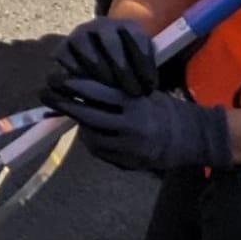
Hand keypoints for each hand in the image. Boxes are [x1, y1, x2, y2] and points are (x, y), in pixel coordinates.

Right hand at [48, 14, 161, 101]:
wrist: (95, 59)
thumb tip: (150, 86)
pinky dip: (82, 79)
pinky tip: (92, 91)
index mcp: (127, 26)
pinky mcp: (63, 48)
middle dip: (125, 73)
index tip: (150, 87)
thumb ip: (146, 68)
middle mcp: (102, 25)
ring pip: (92, 57)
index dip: (144, 65)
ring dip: (104, 78)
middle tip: (133, 93)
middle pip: (113, 46)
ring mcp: (80, 35)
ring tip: (113, 94)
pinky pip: (72, 65)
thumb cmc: (127, 66)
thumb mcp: (141, 62)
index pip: (137, 39)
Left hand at [48, 77, 229, 174]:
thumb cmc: (166, 108)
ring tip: (71, 114)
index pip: (97, 91)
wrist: (195, 137)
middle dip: (64, 104)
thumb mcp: (144, 92)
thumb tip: (82, 82)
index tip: (57, 77)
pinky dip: (92, 142)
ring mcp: (130, 147)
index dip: (74, 84)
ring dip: (79, 125)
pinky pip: (102, 153)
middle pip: (87, 115)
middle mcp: (131, 125)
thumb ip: (117, 91)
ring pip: (91, 136)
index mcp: (135, 103)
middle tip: (45, 94)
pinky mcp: (131, 163)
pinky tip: (90, 133)